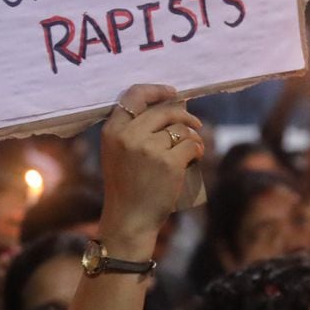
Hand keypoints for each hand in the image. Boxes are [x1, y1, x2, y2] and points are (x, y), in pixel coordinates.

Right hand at [97, 85, 203, 256]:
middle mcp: (128, 136)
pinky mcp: (168, 163)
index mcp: (112, 130)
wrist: (129, 219)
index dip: (157, 90)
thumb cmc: (128, 186)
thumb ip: (139, 127)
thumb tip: (178, 101)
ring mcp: (148, 149)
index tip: (173, 94)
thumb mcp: (120, 152)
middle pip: (165, 110)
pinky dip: (197, 151)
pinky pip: (192, 145)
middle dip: (184, 115)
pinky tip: (194, 159)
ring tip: (191, 150)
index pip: (134, 95)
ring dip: (192, 137)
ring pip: (181, 129)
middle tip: (195, 125)